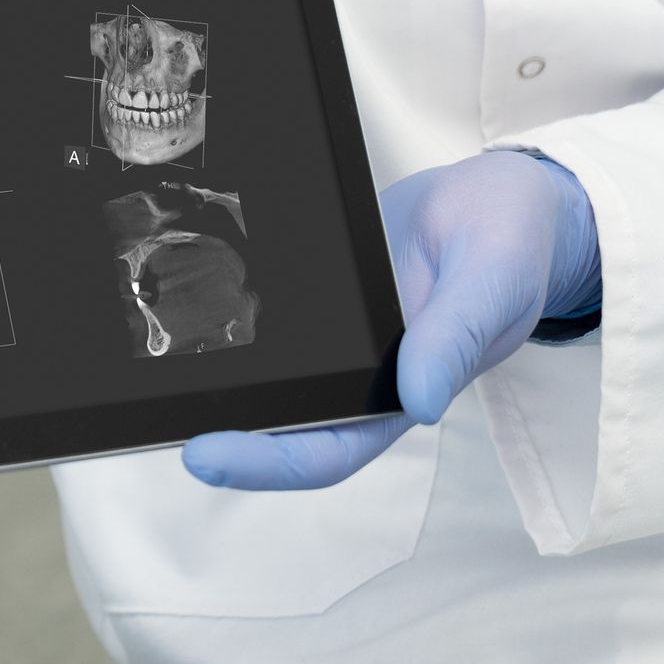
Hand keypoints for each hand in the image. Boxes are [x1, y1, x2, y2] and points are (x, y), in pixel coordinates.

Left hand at [181, 151, 600, 489]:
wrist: (510, 199)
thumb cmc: (514, 247)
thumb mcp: (493, 283)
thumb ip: (456, 339)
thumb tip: (419, 402)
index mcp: (406, 391)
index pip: (328, 450)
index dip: (266, 463)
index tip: (204, 453)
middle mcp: (366, 375)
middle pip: (282, 424)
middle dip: (218, 428)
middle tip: (149, 411)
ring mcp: (343, 336)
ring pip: (273, 373)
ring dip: (219, 377)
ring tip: (150, 364)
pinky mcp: (326, 294)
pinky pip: (276, 315)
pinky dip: (236, 313)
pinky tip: (189, 296)